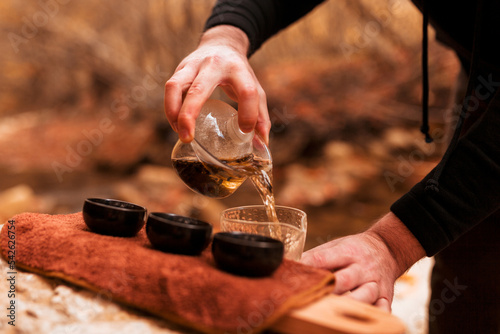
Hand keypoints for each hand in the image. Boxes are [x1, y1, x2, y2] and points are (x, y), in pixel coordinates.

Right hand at [164, 25, 269, 143]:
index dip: (248, 113)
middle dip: (189, 115)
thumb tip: (262, 143)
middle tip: (188, 138)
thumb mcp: (256, 88)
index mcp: (238, 70)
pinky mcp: (180, 68)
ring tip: (180, 133)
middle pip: (199, 89)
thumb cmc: (239, 72)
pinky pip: (170, 89)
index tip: (245, 131)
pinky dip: (170, 109)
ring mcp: (193, 65)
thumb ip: (261, 116)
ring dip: (173, 112)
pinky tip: (176, 124)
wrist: (222, 43)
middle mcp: (214, 64)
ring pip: (175, 86)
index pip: (247, 91)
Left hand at [301, 212, 425, 311]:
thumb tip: (292, 266)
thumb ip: (316, 256)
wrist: (387, 249)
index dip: (309, 266)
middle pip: (345, 279)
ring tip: (333, 312)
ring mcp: (376, 282)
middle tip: (312, 298)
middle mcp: (363, 267)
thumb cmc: (354, 250)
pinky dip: (375, 316)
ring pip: (364, 296)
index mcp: (348, 251)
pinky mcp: (387, 296)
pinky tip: (361, 322)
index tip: (295, 273)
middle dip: (328, 290)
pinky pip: (383, 309)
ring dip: (348, 304)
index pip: (324, 258)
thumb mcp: (336, 245)